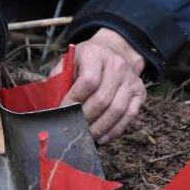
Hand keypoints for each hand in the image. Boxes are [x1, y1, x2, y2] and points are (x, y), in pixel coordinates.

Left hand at [53, 28, 146, 143]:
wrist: (114, 52)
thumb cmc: (85, 61)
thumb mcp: (69, 61)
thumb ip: (58, 79)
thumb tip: (48, 105)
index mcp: (95, 54)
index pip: (88, 81)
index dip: (74, 100)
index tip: (61, 113)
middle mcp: (117, 65)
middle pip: (102, 99)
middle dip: (85, 118)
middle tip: (72, 129)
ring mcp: (131, 80)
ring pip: (117, 110)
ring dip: (99, 127)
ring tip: (86, 137)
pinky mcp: (140, 93)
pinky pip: (130, 116)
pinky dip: (115, 130)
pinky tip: (102, 137)